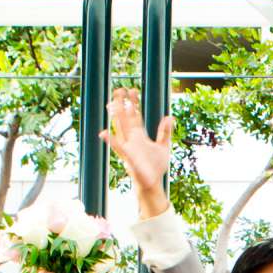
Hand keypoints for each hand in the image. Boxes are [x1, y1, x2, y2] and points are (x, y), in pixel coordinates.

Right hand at [103, 89, 174, 214]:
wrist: (152, 183)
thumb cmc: (156, 167)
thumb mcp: (163, 146)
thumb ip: (165, 132)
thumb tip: (169, 116)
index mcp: (139, 135)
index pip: (136, 115)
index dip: (134, 103)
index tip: (133, 90)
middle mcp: (132, 138)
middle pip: (125, 117)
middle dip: (122, 104)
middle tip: (119, 89)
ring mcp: (128, 147)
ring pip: (120, 128)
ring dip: (116, 117)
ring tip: (110, 104)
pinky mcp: (127, 157)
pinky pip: (117, 147)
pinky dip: (111, 141)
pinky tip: (104, 133)